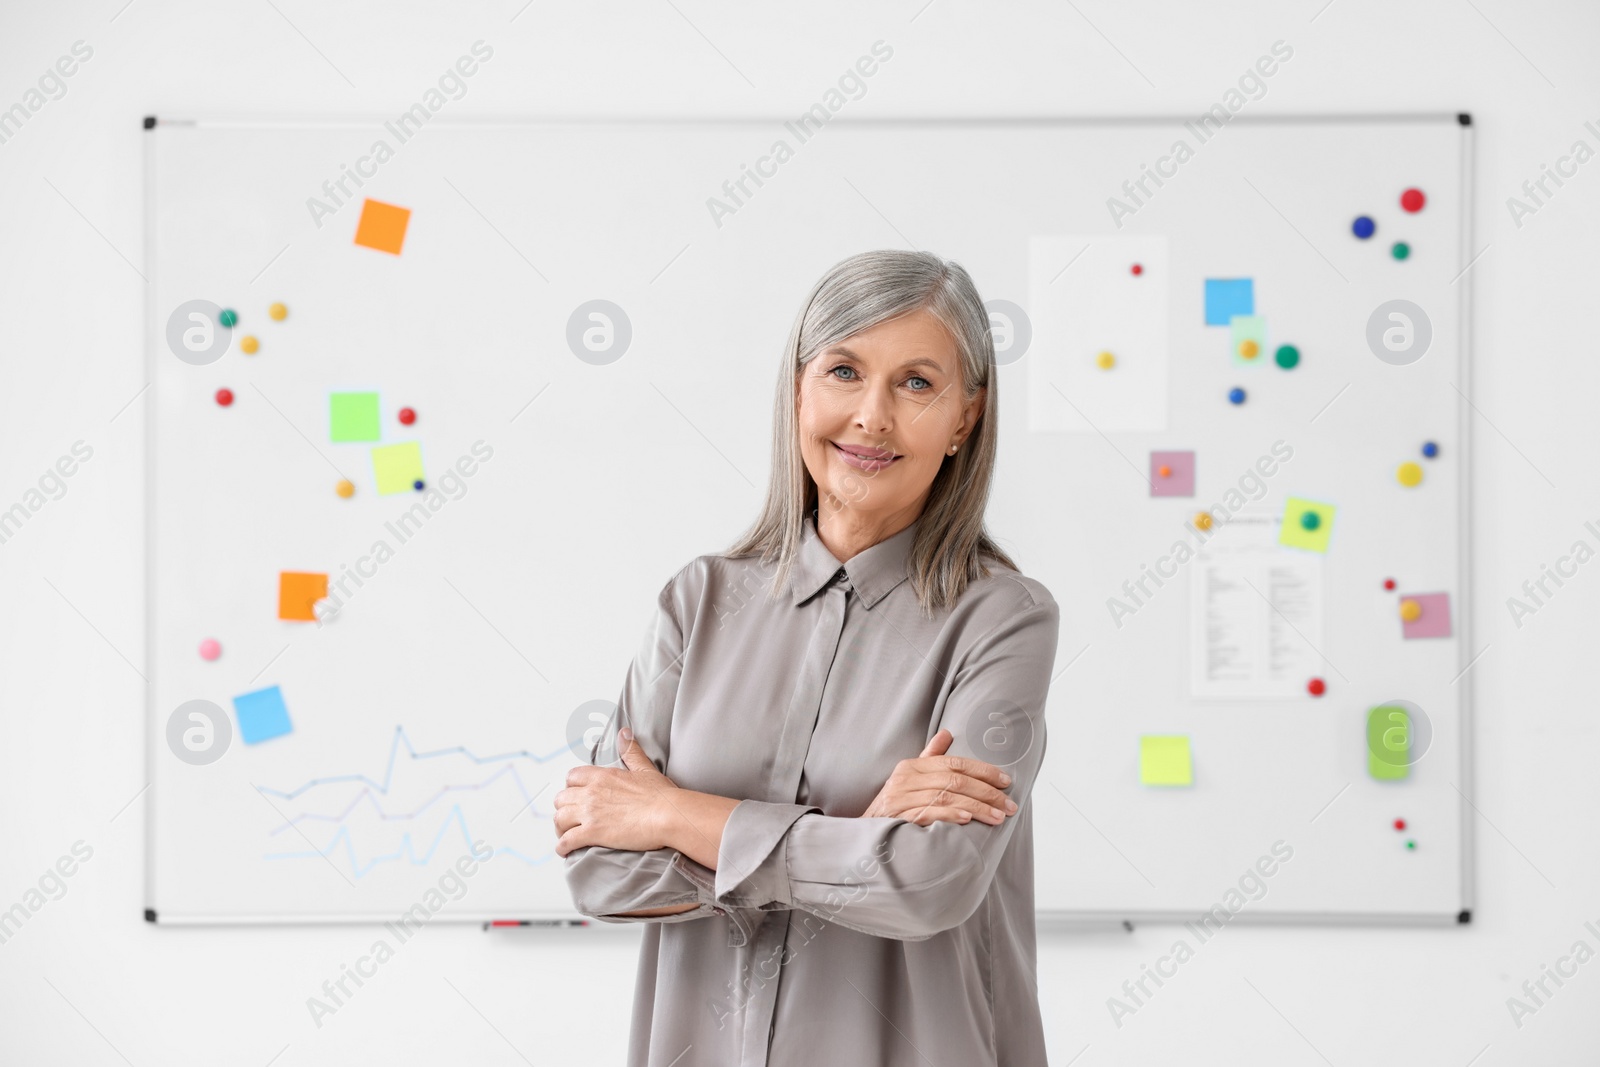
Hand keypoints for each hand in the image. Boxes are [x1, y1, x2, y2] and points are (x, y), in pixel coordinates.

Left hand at [553, 728, 680, 856]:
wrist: (668, 815)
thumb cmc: (661, 795)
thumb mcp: (645, 769)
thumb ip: (631, 751)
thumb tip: (624, 732)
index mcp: (602, 776)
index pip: (572, 777)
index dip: (571, 788)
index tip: (577, 797)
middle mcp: (591, 792)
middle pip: (561, 799)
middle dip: (564, 808)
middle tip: (571, 819)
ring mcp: (590, 813)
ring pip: (559, 819)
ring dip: (560, 828)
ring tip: (566, 835)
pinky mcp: (592, 833)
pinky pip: (566, 841)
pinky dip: (562, 847)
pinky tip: (565, 851)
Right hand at [861, 728, 1017, 826]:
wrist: (863, 835)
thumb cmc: (893, 807)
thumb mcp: (909, 779)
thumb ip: (930, 757)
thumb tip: (948, 732)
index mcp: (912, 766)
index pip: (954, 763)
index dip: (983, 771)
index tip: (1006, 781)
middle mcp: (905, 779)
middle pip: (955, 781)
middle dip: (987, 793)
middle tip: (1009, 805)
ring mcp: (900, 798)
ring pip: (947, 798)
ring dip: (977, 807)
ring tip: (998, 817)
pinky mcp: (897, 818)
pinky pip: (928, 814)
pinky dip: (949, 816)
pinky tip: (967, 820)